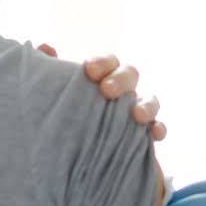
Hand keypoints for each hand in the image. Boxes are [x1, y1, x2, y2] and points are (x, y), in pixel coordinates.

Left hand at [37, 45, 166, 141]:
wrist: (68, 158)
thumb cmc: (62, 116)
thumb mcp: (50, 93)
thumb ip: (46, 69)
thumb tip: (46, 47)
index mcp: (102, 77)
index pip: (109, 61)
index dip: (103, 62)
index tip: (90, 70)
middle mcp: (122, 91)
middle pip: (131, 75)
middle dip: (121, 80)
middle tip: (106, 91)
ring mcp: (135, 112)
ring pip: (150, 100)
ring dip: (146, 105)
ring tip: (136, 115)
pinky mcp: (143, 136)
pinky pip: (157, 128)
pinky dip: (159, 129)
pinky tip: (154, 134)